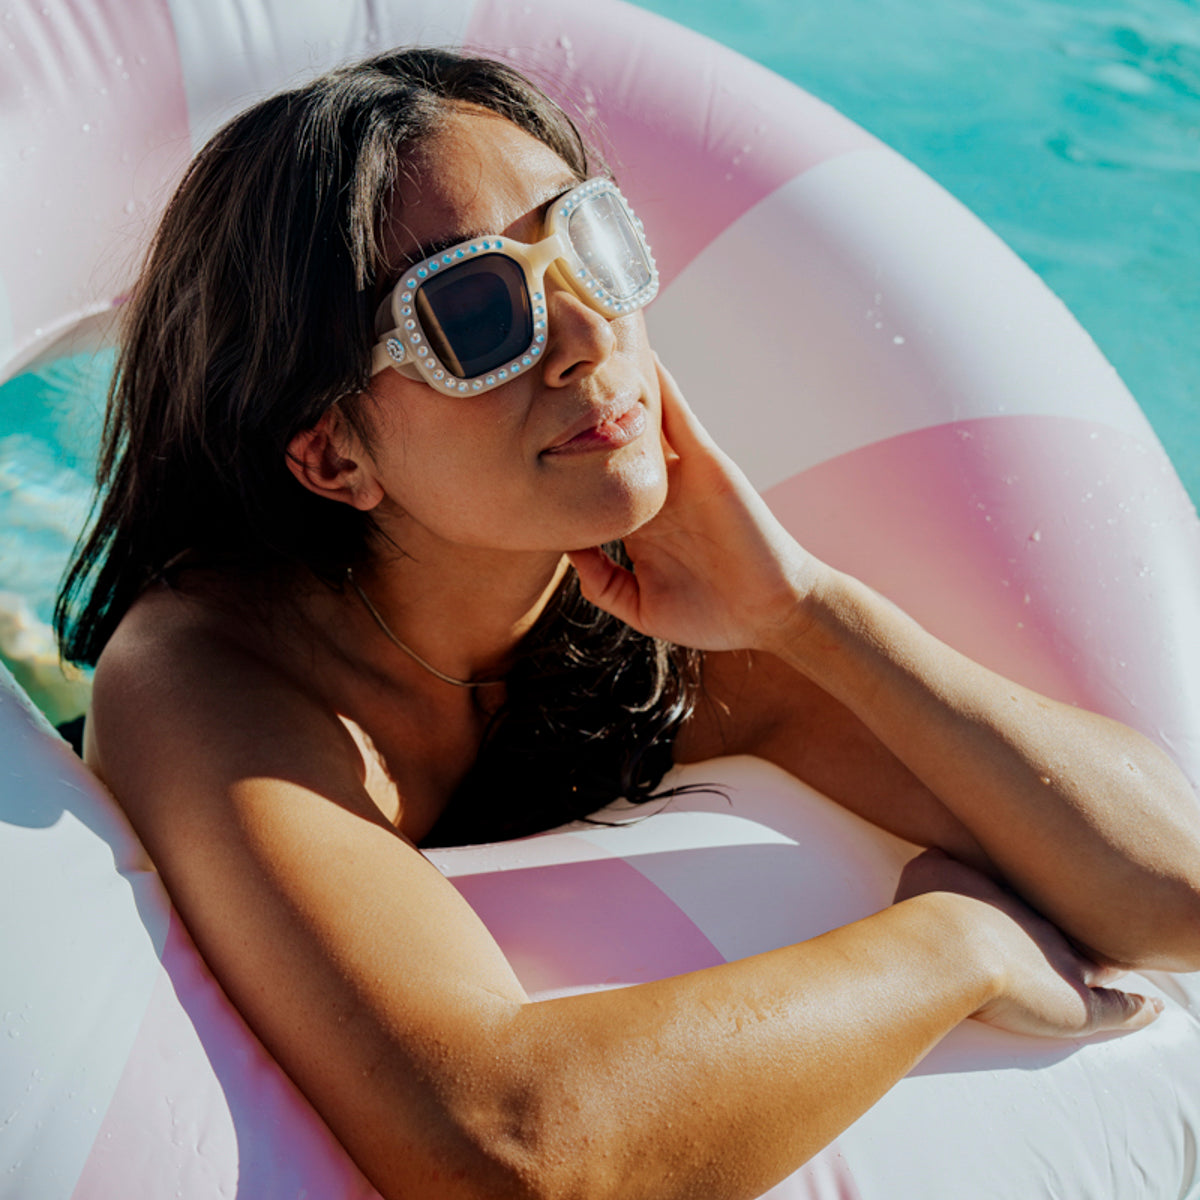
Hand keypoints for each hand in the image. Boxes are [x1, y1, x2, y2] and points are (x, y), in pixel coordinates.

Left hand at [569, 357, 817, 650]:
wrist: (770, 612)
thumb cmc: (712, 615)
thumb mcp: (642, 607)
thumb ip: (602, 582)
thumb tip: (565, 550)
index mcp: (636, 519)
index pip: (590, 479)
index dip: (559, 457)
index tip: (517, 438)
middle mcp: (654, 488)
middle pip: (610, 437)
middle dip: (579, 406)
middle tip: (540, 368)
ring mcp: (679, 472)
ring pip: (642, 416)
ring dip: (617, 382)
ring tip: (583, 343)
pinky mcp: (706, 462)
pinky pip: (679, 416)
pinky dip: (661, 385)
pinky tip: (636, 354)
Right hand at [897, 850, 1161, 1038]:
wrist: (949, 945)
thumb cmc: (933, 907)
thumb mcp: (929, 869)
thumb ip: (940, 861)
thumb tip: (939, 854)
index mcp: (1015, 900)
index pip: (1045, 895)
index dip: (1052, 896)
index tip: (1057, 889)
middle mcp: (1046, 928)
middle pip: (1074, 926)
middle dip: (1083, 924)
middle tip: (1093, 922)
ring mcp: (1066, 967)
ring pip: (1099, 963)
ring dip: (1109, 963)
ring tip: (1122, 964)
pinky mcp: (1080, 1007)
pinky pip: (1120, 1008)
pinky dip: (1137, 1008)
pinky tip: (1151, 1007)